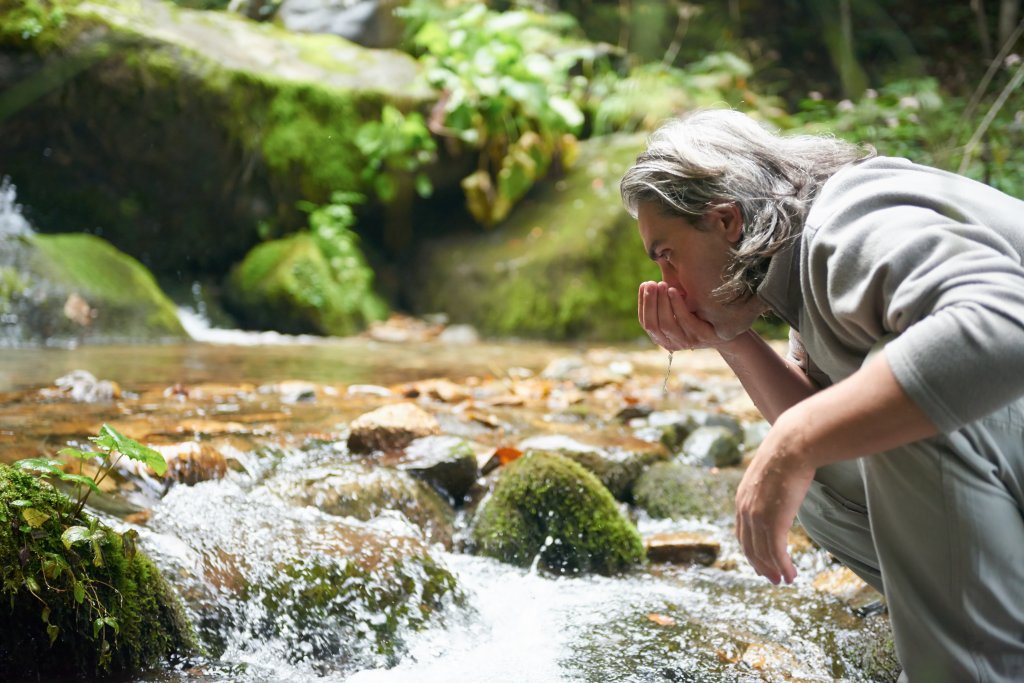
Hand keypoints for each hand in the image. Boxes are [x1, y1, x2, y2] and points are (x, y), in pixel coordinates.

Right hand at [638, 281, 718, 350]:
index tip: (644, 285)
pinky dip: (677, 305)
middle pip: (653, 325)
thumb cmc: (698, 312)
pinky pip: (685, 321)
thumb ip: (664, 297)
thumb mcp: (679, 307)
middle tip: (651, 284)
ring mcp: (687, 342)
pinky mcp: (701, 337)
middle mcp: (672, 343)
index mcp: (662, 337)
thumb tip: (652, 275)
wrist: (726, 327)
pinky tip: (673, 291)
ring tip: (662, 285)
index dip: (643, 304)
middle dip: (650, 303)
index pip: (645, 322)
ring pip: (667, 324)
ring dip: (662, 303)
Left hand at [734, 415, 815, 584]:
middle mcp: (745, 510)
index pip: (742, 532)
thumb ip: (772, 485)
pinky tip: (792, 575)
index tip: (761, 561)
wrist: (792, 445)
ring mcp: (757, 517)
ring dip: (774, 570)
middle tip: (773, 578)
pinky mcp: (772, 522)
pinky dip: (783, 567)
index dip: (751, 550)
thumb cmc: (788, 454)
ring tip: (785, 580)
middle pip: (749, 547)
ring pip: (763, 553)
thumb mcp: (772, 472)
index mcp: (742, 498)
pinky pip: (776, 552)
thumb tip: (784, 483)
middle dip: (761, 565)